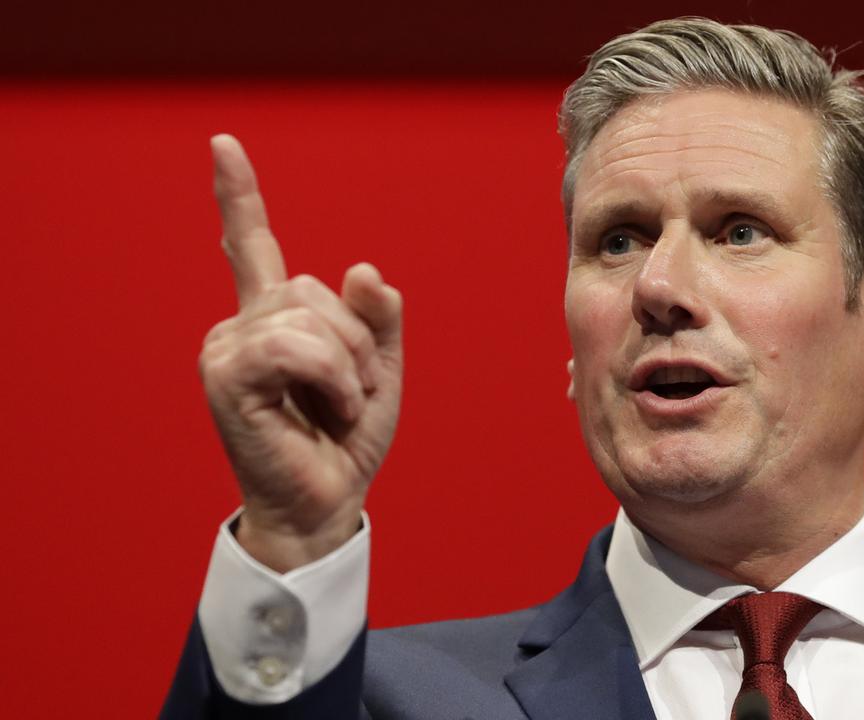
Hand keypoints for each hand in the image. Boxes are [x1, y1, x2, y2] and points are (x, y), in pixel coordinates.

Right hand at [198, 135, 403, 571]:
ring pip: (307, 316)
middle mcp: (243, 325)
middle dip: (356, 343)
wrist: (328, 502)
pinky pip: (294, 346)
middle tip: (353, 394)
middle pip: (313, 288)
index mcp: (276, 318)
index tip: (223, 145)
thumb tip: (362, 267)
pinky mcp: (226, 377)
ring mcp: (227, 349)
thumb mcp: (381, 368)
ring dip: (347, 366)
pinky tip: (330, 408)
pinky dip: (331, 377)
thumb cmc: (346, 439)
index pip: (254, 245)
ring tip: (340, 406)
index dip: (239, 196)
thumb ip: (377, 317)